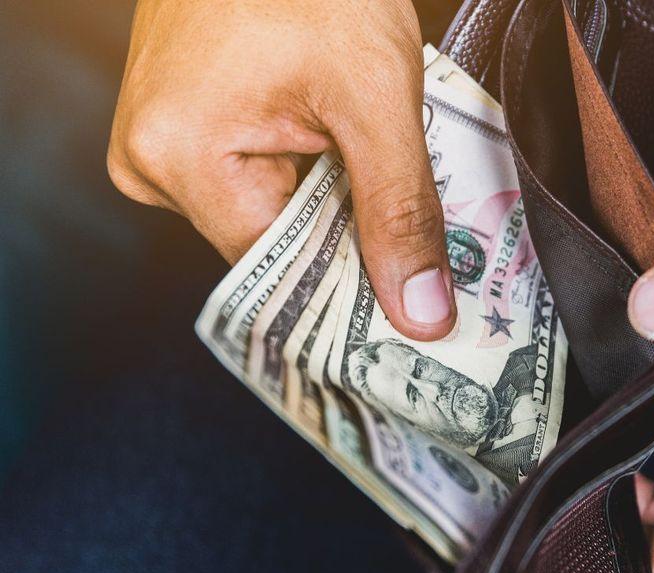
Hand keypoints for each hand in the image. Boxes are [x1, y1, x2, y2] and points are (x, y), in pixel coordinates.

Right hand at [107, 0, 455, 339]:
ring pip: (270, 207)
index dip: (351, 280)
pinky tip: (330, 129)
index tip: (411, 298)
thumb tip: (418, 309)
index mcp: (179, 155)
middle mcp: (150, 157)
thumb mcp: (374, 96)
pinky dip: (306, 164)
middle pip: (274, 242)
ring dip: (329, 190)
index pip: (278, 271)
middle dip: (345, 226)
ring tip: (355, 140)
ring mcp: (162, 136)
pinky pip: (255, 172)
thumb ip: (399, 208)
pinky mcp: (185, 120)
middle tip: (397, 200)